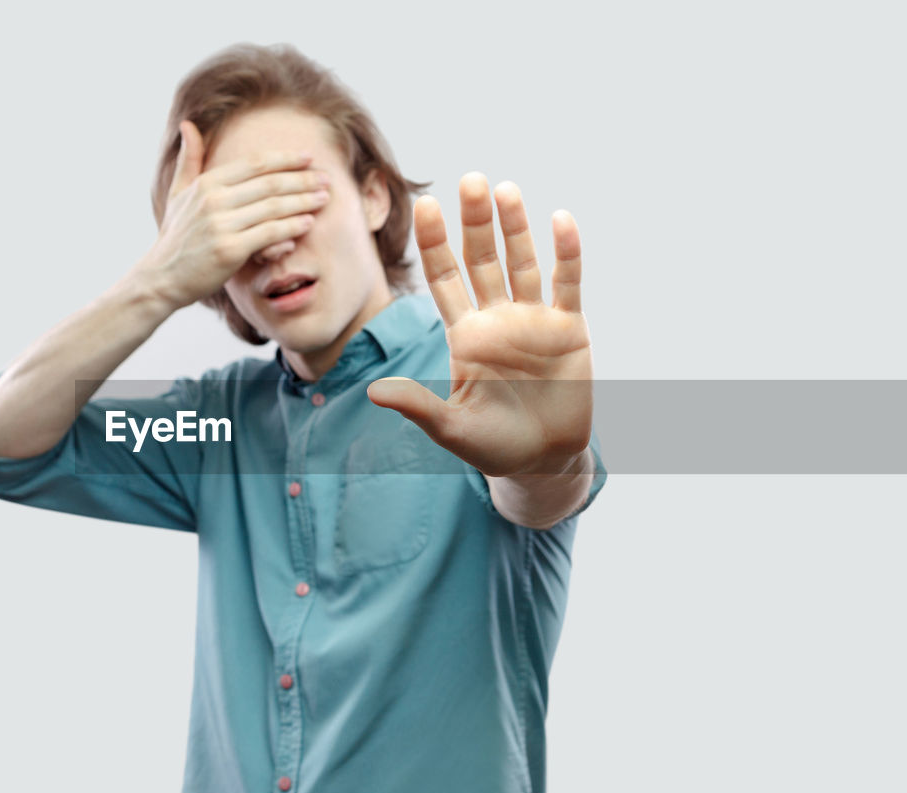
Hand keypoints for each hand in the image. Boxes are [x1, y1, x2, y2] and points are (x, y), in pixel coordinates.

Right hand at [140, 120, 331, 309]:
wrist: (162, 278)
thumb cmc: (175, 237)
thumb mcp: (177, 194)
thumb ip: (189, 160)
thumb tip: (188, 124)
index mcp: (206, 183)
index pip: (255, 164)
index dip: (285, 159)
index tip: (309, 158)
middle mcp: (214, 200)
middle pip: (269, 183)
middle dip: (302, 179)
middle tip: (326, 179)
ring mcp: (221, 225)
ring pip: (273, 208)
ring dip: (303, 201)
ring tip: (324, 198)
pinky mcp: (229, 250)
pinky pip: (269, 234)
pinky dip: (291, 227)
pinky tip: (308, 223)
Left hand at [367, 173, 593, 477]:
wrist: (543, 461)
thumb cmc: (492, 445)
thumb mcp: (451, 428)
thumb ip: (419, 406)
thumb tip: (374, 392)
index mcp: (465, 335)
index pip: (445, 278)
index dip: (436, 244)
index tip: (426, 206)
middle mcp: (496, 318)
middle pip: (482, 260)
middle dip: (476, 222)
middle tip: (469, 179)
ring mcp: (534, 320)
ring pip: (522, 263)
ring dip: (516, 227)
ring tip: (505, 189)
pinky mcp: (569, 328)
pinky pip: (567, 283)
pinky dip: (566, 253)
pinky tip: (560, 220)